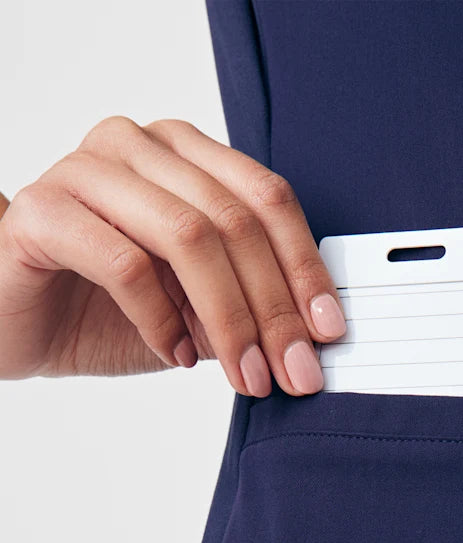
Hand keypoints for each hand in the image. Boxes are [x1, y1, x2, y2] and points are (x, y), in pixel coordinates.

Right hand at [0, 115, 347, 396]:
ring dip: (229, 317)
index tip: (329, 332)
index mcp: (183, 153)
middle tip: (293, 372)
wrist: (19, 323)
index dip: (305, 267)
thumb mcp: (197, 311)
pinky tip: (178, 354)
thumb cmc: (107, 309)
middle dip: (275, 308)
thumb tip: (309, 336)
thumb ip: (246, 306)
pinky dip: (162, 319)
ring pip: (187, 235)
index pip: (267, 196)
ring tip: (244, 374)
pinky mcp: (43, 210)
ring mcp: (86, 170)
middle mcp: (138, 146)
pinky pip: (125, 263)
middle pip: (234, 219)